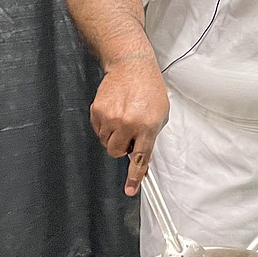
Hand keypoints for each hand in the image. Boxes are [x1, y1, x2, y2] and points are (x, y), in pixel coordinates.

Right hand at [89, 59, 169, 195]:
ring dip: (113, 136)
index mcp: (147, 126)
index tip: (130, 190)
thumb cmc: (149, 88)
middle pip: (116, 152)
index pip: (140, 158)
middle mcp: (127, 124)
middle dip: (122, 147)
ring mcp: (110, 118)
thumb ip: (151, 136)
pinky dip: (105, 125)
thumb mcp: (160, 114)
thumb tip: (142, 155)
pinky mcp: (97, 111)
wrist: (131, 66)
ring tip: (122, 118)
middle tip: (129, 133)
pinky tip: (114, 112)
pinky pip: (98, 130)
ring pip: (106, 142)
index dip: (134, 177)